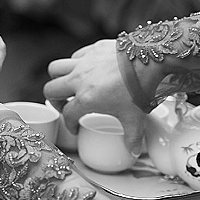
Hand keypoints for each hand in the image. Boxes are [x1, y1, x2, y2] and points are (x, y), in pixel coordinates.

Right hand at [44, 39, 145, 155]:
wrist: (149, 60)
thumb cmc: (139, 88)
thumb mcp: (135, 118)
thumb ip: (132, 137)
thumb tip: (133, 150)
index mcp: (86, 99)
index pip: (67, 115)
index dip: (70, 124)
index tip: (76, 127)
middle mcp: (79, 80)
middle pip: (50, 89)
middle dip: (55, 100)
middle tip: (66, 105)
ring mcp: (84, 62)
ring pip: (55, 68)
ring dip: (58, 78)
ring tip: (69, 85)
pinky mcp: (92, 49)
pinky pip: (75, 56)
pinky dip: (75, 63)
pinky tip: (87, 69)